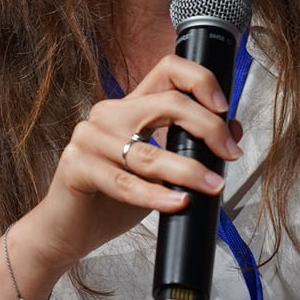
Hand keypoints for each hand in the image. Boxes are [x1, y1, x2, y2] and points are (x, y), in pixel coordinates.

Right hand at [19, 53, 244, 277]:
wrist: (68, 229)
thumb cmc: (112, 199)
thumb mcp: (160, 171)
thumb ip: (189, 147)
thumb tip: (232, 130)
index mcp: (131, 106)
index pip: (168, 69)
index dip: (200, 80)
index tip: (223, 108)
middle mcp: (109, 113)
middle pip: (168, 103)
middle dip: (208, 128)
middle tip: (229, 155)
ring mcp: (89, 137)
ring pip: (150, 152)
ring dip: (189, 171)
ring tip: (212, 186)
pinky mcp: (76, 166)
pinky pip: (125, 182)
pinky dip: (156, 196)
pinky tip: (178, 203)